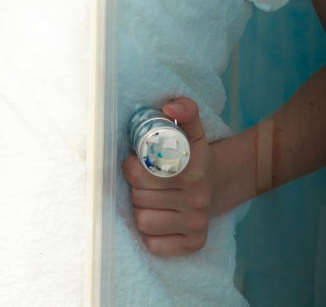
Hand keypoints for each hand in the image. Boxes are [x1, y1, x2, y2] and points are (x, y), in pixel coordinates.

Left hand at [122, 97, 215, 256]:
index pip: (141, 173)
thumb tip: (169, 105)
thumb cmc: (194, 157)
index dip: (130, 166)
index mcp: (192, 170)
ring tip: (149, 198)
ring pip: (143, 221)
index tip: (135, 161)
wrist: (219, 184)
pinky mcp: (193, 245)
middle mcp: (197, 200)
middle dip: (135, 188)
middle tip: (142, 181)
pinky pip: (153, 245)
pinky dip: (150, 234)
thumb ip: (184, 111)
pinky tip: (158, 218)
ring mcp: (196, 225)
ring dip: (140, 209)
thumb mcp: (192, 131)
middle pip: (139, 197)